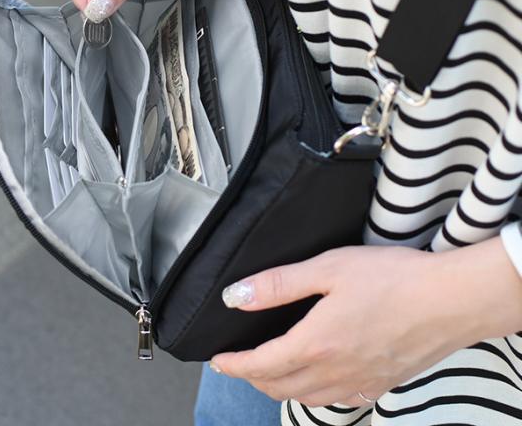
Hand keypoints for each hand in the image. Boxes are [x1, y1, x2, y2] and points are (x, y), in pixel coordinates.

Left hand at [210, 239, 521, 407]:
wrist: (451, 300)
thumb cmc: (392, 279)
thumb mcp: (328, 268)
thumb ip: (279, 284)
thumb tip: (236, 296)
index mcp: (316, 343)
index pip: (261, 364)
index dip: (234, 366)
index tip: (218, 361)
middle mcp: (334, 372)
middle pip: (280, 387)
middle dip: (252, 378)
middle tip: (239, 364)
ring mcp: (360, 383)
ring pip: (306, 398)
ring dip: (279, 388)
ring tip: (268, 372)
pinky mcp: (381, 384)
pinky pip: (338, 401)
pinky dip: (314, 395)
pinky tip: (316, 381)